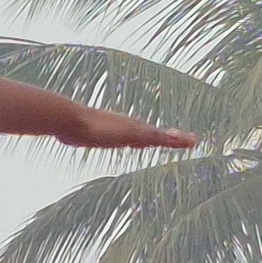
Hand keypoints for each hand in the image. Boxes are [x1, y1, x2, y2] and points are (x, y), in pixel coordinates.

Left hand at [60, 106, 192, 149]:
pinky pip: (117, 138)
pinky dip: (125, 140)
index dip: (177, 140)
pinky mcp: (97, 133)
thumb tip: (183, 137)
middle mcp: (127, 126)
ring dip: (145, 138)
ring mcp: (112, 128)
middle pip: (151, 134)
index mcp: (137, 128)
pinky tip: (119, 141)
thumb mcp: (133, 134)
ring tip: (152, 141)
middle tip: (179, 140)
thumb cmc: (100, 129)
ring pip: (134, 135)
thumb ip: (156, 136)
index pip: (163, 136)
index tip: (193, 141)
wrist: (68, 121)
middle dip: (165, 138)